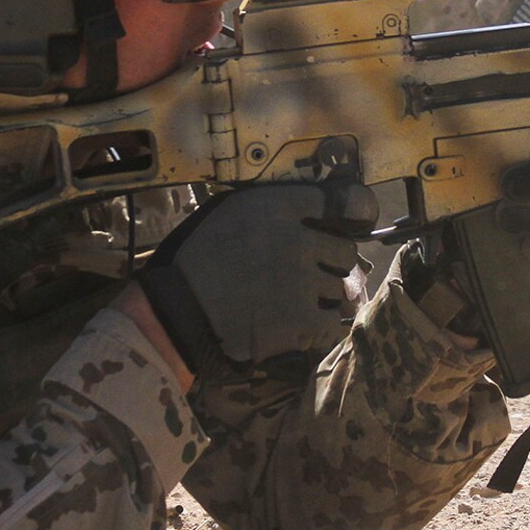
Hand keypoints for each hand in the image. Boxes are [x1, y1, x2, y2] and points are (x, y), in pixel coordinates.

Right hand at [139, 182, 377, 372]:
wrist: (178, 312)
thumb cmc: (200, 260)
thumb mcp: (232, 212)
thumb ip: (276, 208)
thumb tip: (321, 210)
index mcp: (278, 207)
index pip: (345, 201)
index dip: (351, 213)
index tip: (347, 224)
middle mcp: (296, 239)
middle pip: (345, 251)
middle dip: (330, 264)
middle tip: (306, 275)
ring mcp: (302, 280)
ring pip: (341, 289)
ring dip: (324, 298)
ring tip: (294, 303)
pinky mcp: (302, 319)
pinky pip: (334, 323)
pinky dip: (320, 329)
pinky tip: (298, 326)